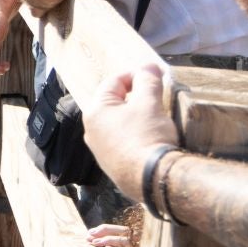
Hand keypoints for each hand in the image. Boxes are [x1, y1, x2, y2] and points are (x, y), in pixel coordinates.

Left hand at [82, 63, 177, 202]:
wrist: (153, 179)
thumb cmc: (148, 136)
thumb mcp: (150, 103)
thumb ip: (148, 81)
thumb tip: (148, 67)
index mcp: (95, 112)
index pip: (113, 82)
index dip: (135, 75)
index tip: (154, 75)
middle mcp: (91, 131)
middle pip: (114, 103)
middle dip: (135, 96)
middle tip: (156, 94)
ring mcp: (100, 151)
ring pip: (118, 124)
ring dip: (135, 116)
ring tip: (155, 115)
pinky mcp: (112, 166)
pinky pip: (123, 142)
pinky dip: (135, 135)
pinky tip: (150, 137)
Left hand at [86, 223, 135, 246]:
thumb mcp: (117, 243)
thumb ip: (106, 237)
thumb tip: (91, 232)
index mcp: (130, 233)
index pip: (114, 228)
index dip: (101, 229)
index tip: (90, 232)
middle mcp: (134, 238)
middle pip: (119, 231)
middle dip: (102, 232)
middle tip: (89, 237)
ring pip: (121, 240)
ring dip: (106, 240)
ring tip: (94, 242)